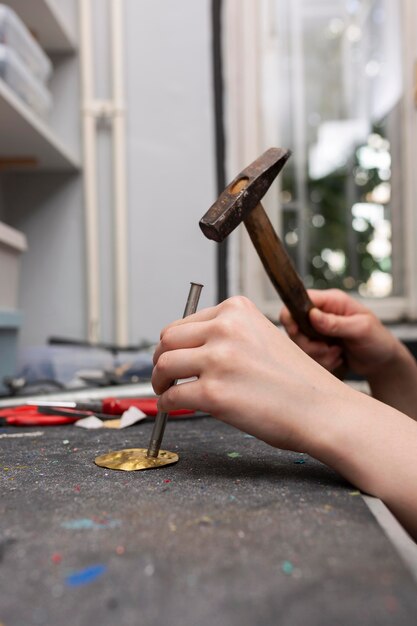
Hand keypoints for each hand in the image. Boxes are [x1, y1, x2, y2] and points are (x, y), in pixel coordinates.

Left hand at [152, 296, 349, 452]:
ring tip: (167, 390)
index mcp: (237, 310)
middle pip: (168, 339)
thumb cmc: (297, 381)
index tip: (176, 355)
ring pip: (164, 365)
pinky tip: (176, 407)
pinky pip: (172, 396)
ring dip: (160, 381)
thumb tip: (189, 347)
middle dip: (162, 358)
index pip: (184, 322)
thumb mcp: (262, 337)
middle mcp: (225, 328)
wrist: (323, 410)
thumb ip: (228, 335)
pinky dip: (167, 404)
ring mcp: (218, 359)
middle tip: (165, 375)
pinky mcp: (213, 393)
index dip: (176, 343)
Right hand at [280, 289, 400, 378]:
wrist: (383, 361)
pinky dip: (322, 362)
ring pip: (300, 344)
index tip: (296, 331)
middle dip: (308, 343)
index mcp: (332, 301)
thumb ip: (335, 323)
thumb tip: (312, 315)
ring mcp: (319, 331)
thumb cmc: (378, 340)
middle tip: (327, 348)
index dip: (292, 315)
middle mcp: (322, 314)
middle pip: (294, 326)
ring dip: (318, 355)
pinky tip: (338, 359)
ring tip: (337, 354)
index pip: (300, 300)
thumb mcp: (360, 329)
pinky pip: (309, 356)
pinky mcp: (319, 346)